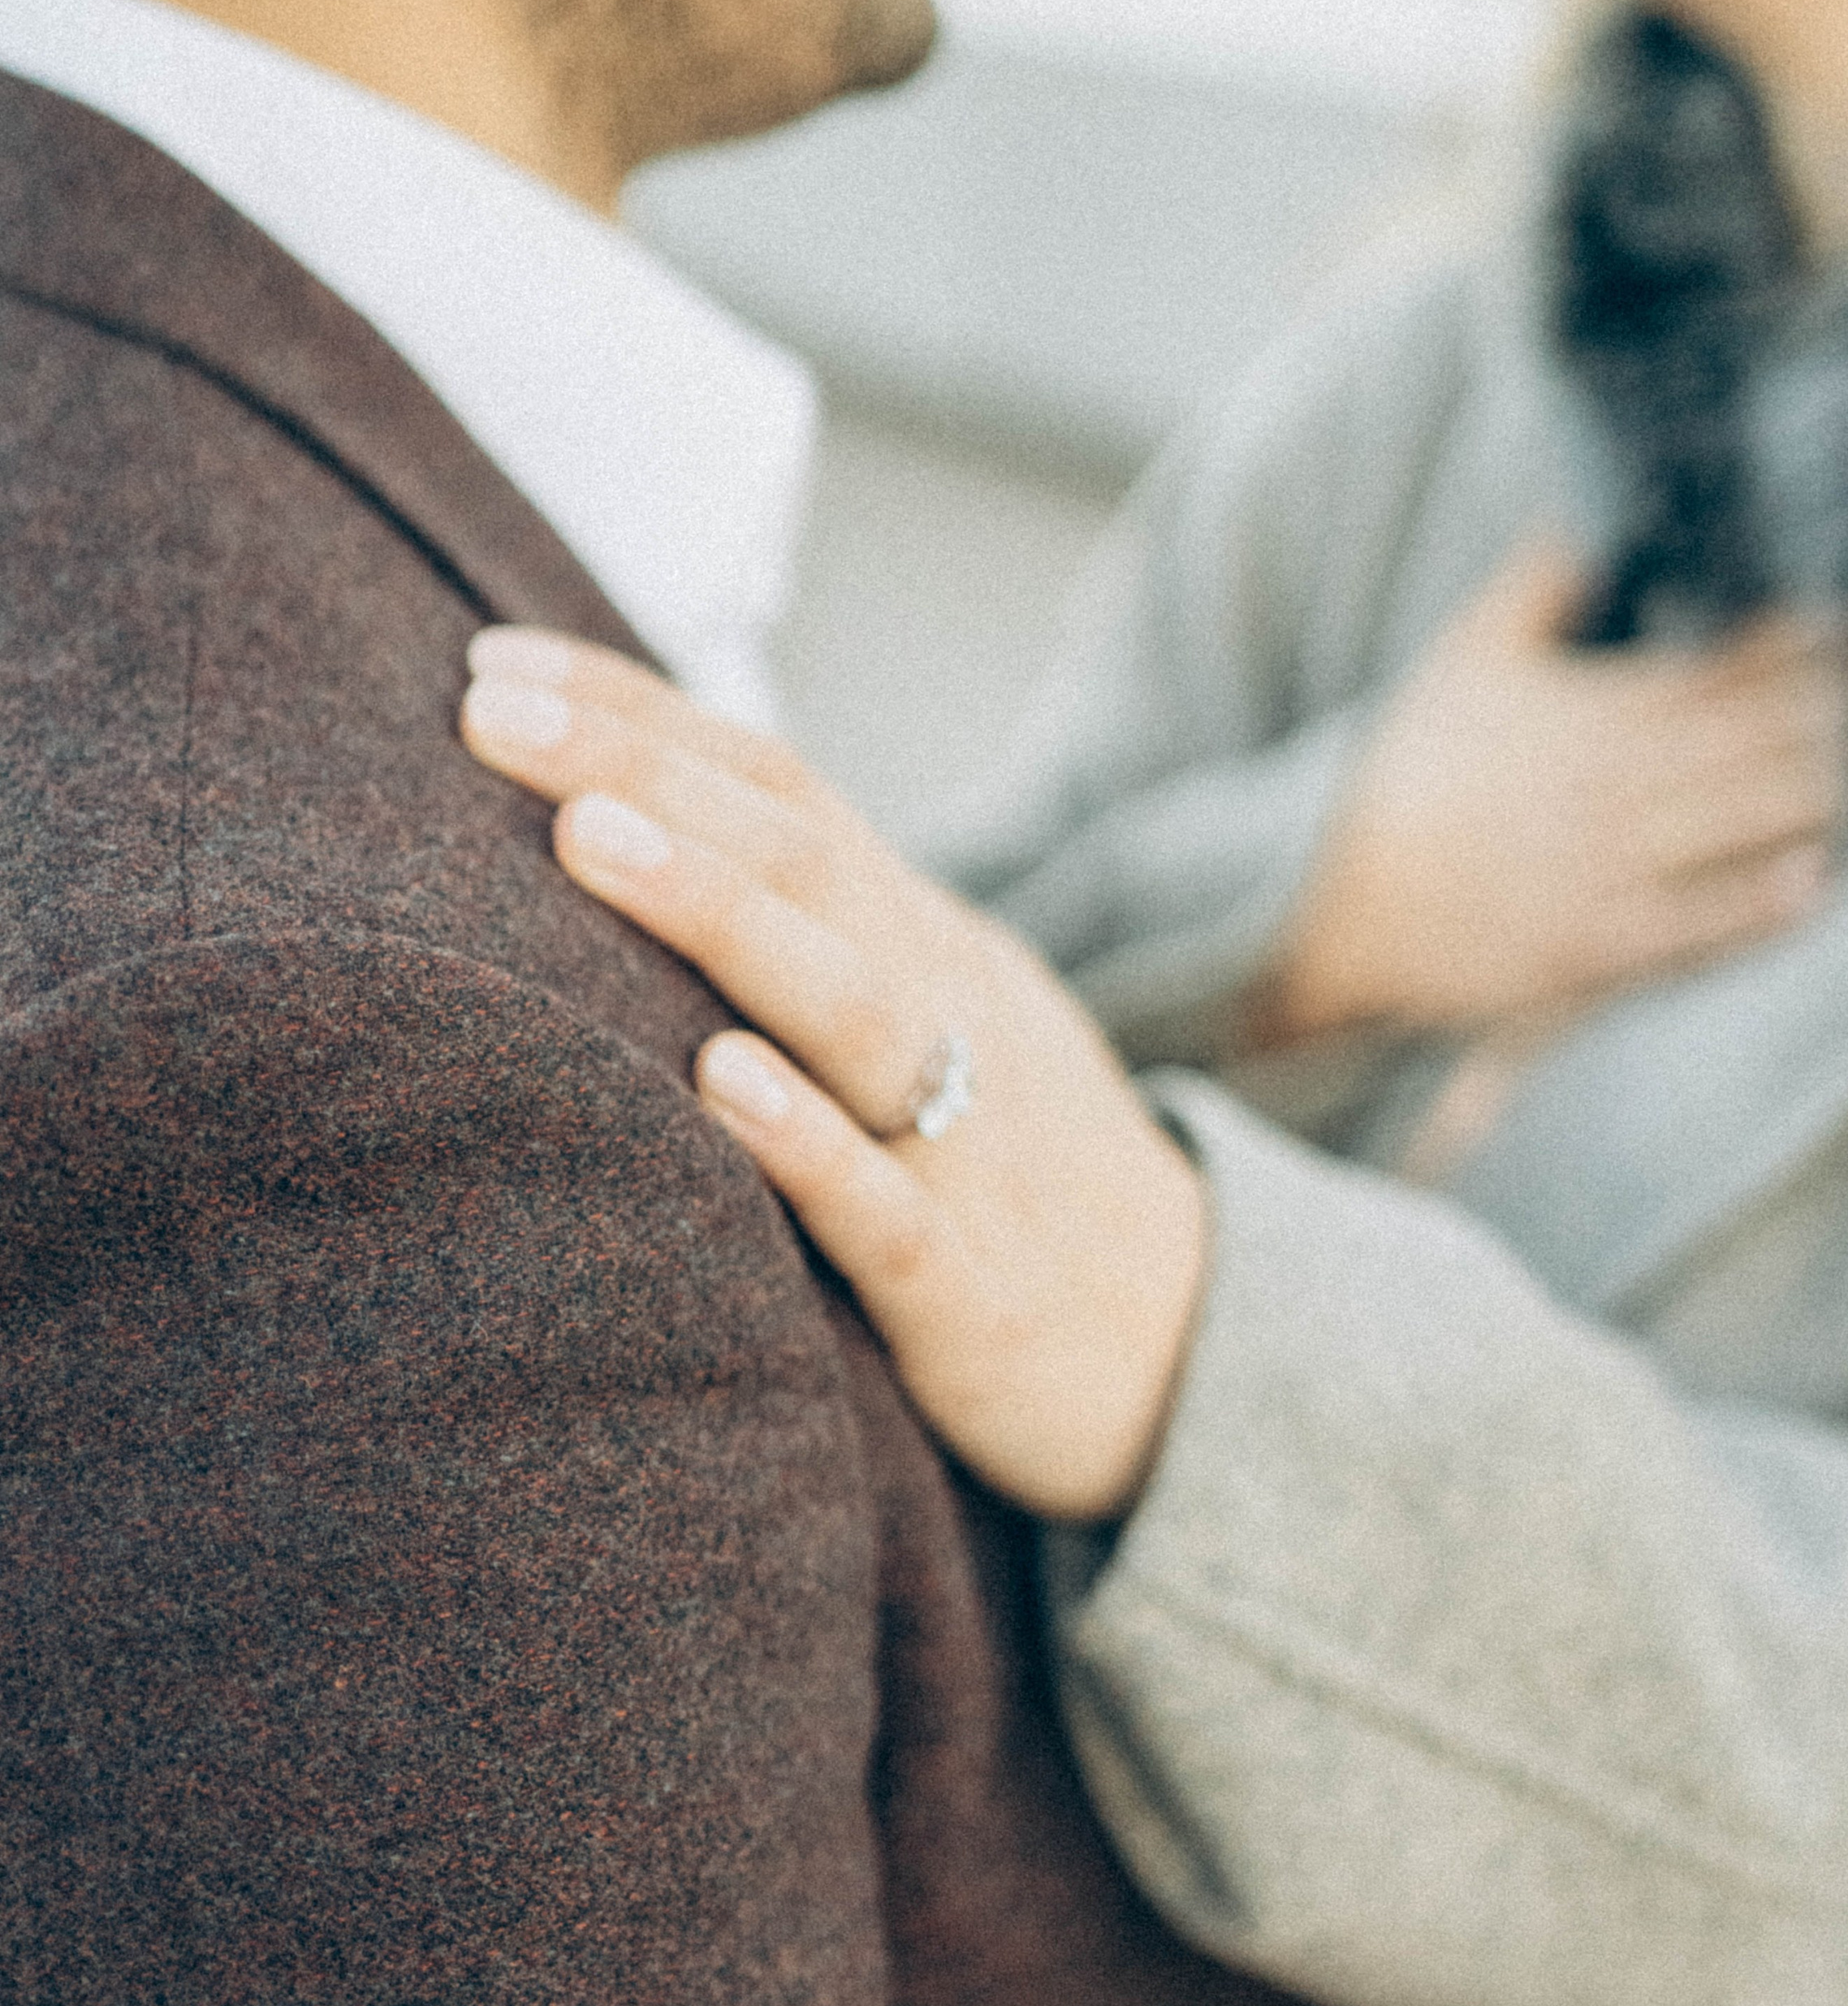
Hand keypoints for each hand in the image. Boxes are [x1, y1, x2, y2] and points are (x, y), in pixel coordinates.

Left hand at [460, 632, 1206, 1524]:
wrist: (1201, 1344)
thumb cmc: (1013, 1166)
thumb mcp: (935, 1009)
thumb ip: (815, 928)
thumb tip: (640, 827)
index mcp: (922, 937)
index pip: (779, 785)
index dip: (640, 715)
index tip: (493, 662)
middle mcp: (944, 1005)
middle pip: (797, 855)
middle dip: (640, 770)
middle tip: (488, 710)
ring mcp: (964, 1140)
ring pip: (847, 1003)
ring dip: (716, 910)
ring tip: (585, 836)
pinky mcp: (969, 1287)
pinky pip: (887, 1205)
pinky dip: (804, 1137)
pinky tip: (715, 1080)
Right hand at [1256, 541, 1847, 1044]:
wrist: (1345, 905)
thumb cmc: (1407, 784)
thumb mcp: (1460, 663)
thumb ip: (1529, 588)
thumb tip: (1576, 519)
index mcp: (1583, 715)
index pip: (1710, 670)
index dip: (1786, 645)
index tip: (1845, 625)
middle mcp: (1608, 788)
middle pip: (1743, 742)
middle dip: (1818, 713)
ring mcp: (1607, 869)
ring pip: (1733, 824)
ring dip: (1806, 795)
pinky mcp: (1598, 946)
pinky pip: (1697, 924)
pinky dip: (1757, 905)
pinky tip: (1811, 885)